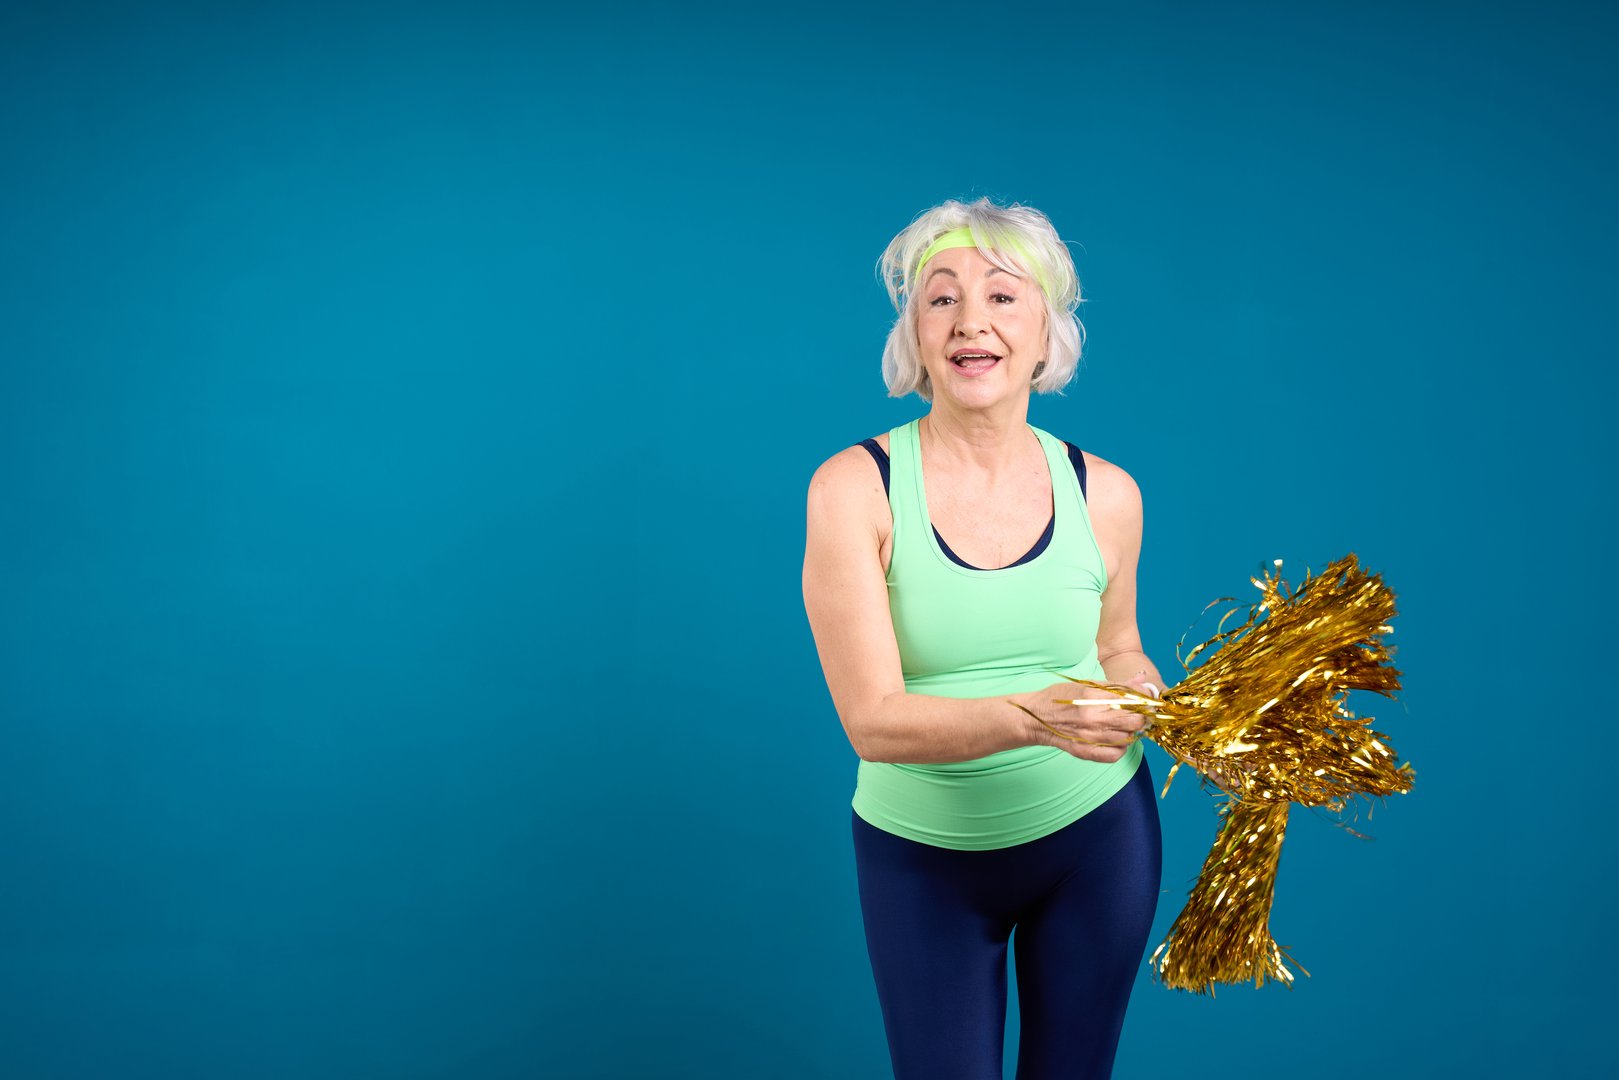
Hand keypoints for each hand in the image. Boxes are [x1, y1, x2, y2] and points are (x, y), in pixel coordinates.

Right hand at [1010, 679, 1149, 762]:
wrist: (1035, 718)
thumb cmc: (1061, 698)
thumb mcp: (1087, 685)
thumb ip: (1117, 685)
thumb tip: (1142, 681)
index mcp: (1092, 697)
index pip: (1132, 700)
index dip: (1144, 700)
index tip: (1144, 700)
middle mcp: (1093, 718)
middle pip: (1135, 721)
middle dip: (1140, 716)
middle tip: (1135, 713)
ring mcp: (1090, 737)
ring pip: (1128, 738)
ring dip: (1130, 731)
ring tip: (1122, 725)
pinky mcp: (1087, 752)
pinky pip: (1116, 755)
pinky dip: (1120, 748)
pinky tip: (1114, 739)